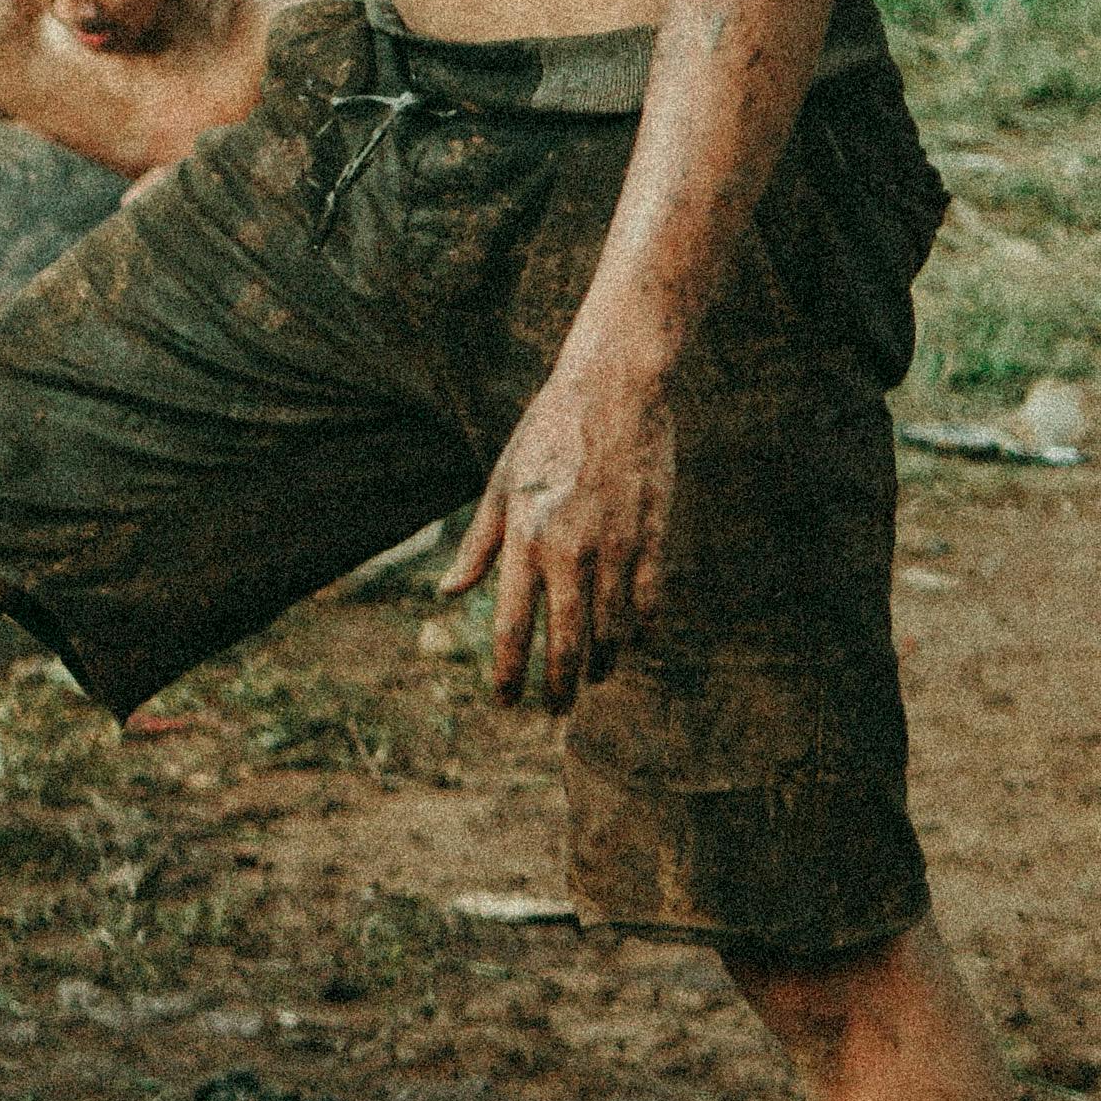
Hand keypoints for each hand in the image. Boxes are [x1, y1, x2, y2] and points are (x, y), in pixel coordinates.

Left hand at [441, 337, 673, 707]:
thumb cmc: (546, 433)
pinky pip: (650, 600)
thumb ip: (477, 544)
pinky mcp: (653, 536)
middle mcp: (568, 550)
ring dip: (601, 662)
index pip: (510, 625)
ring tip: (593, 679)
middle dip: (558, 685)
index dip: (508, 673)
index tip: (506, 703)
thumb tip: (447, 593)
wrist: (613, 389)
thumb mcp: (499, 483)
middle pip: (564, 640)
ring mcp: (616, 546)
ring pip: (610, 628)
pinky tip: (636, 644)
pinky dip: (643, 629)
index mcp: (523, 538)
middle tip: (555, 711)